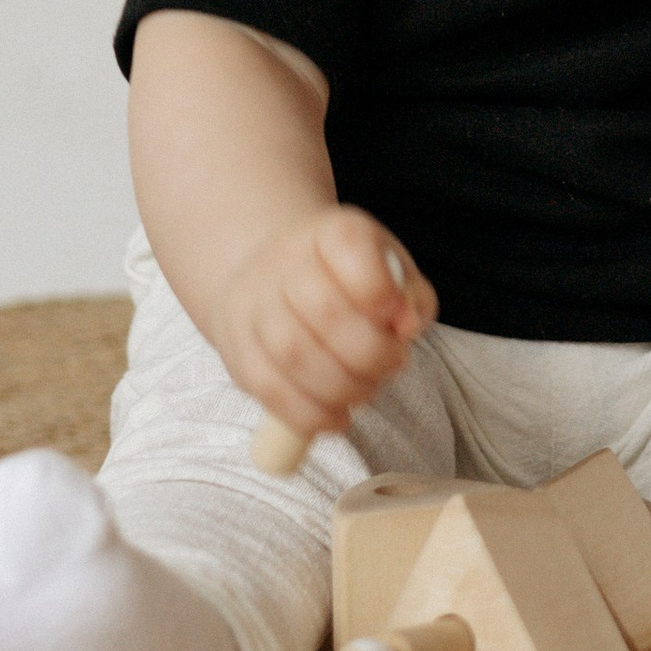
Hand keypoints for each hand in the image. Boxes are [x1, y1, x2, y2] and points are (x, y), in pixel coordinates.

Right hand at [213, 209, 435, 441]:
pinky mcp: (238, 351)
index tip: (400, 321)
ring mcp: (254, 306)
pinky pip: (269, 389)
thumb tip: (408, 326)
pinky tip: (336, 417)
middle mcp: (284, 261)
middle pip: (325, 311)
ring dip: (342, 387)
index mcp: (330, 232)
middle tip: (391, 366)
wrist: (271, 274)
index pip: (350, 246)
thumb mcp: (390, 269)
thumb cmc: (347, 278)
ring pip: (294, 354)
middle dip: (370, 353)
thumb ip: (412, 296)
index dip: (381, 291)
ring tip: (365, 391)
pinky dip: (308, 414)